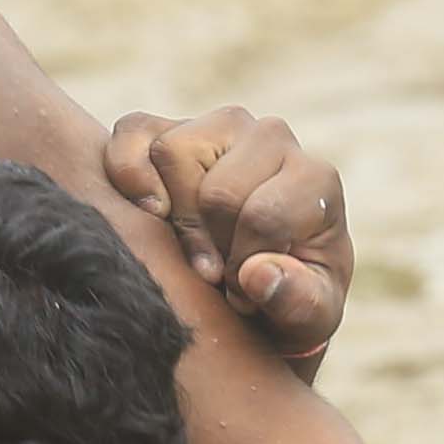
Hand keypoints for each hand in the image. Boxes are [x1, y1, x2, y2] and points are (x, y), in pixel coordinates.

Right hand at [99, 105, 350, 361]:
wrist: (259, 277)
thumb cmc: (290, 296)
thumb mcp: (311, 318)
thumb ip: (299, 301)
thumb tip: (257, 274)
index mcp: (315, 178)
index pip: (262, 217)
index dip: (242, 269)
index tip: (243, 294)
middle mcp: (272, 137)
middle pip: (218, 192)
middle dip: (209, 247)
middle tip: (216, 276)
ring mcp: (220, 126)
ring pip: (172, 152)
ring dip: (171, 214)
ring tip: (190, 248)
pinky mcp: (171, 127)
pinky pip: (133, 132)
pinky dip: (127, 170)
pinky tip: (149, 212)